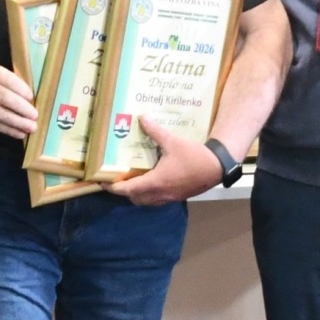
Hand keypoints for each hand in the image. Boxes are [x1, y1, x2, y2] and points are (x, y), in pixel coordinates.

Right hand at [0, 60, 36, 138]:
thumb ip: (9, 81)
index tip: (31, 97)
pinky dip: (7, 130)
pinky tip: (19, 133)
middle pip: (2, 97)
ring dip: (16, 122)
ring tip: (31, 127)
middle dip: (21, 108)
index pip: (6, 78)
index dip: (20, 88)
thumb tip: (30, 99)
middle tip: (35, 116)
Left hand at [103, 116, 222, 204]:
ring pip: (145, 201)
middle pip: (134, 198)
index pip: (128, 189)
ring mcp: (168, 197)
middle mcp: (160, 193)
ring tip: (131, 179)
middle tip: (116, 179)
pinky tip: (151, 180)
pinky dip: (148, 194)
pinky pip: (156, 200)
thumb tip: (141, 119)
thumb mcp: (172, 141)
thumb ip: (155, 131)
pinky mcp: (176, 197)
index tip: (102, 183)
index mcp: (155, 182)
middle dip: (123, 191)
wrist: (216, 167)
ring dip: (136, 193)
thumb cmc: (193, 156)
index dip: (114, 188)